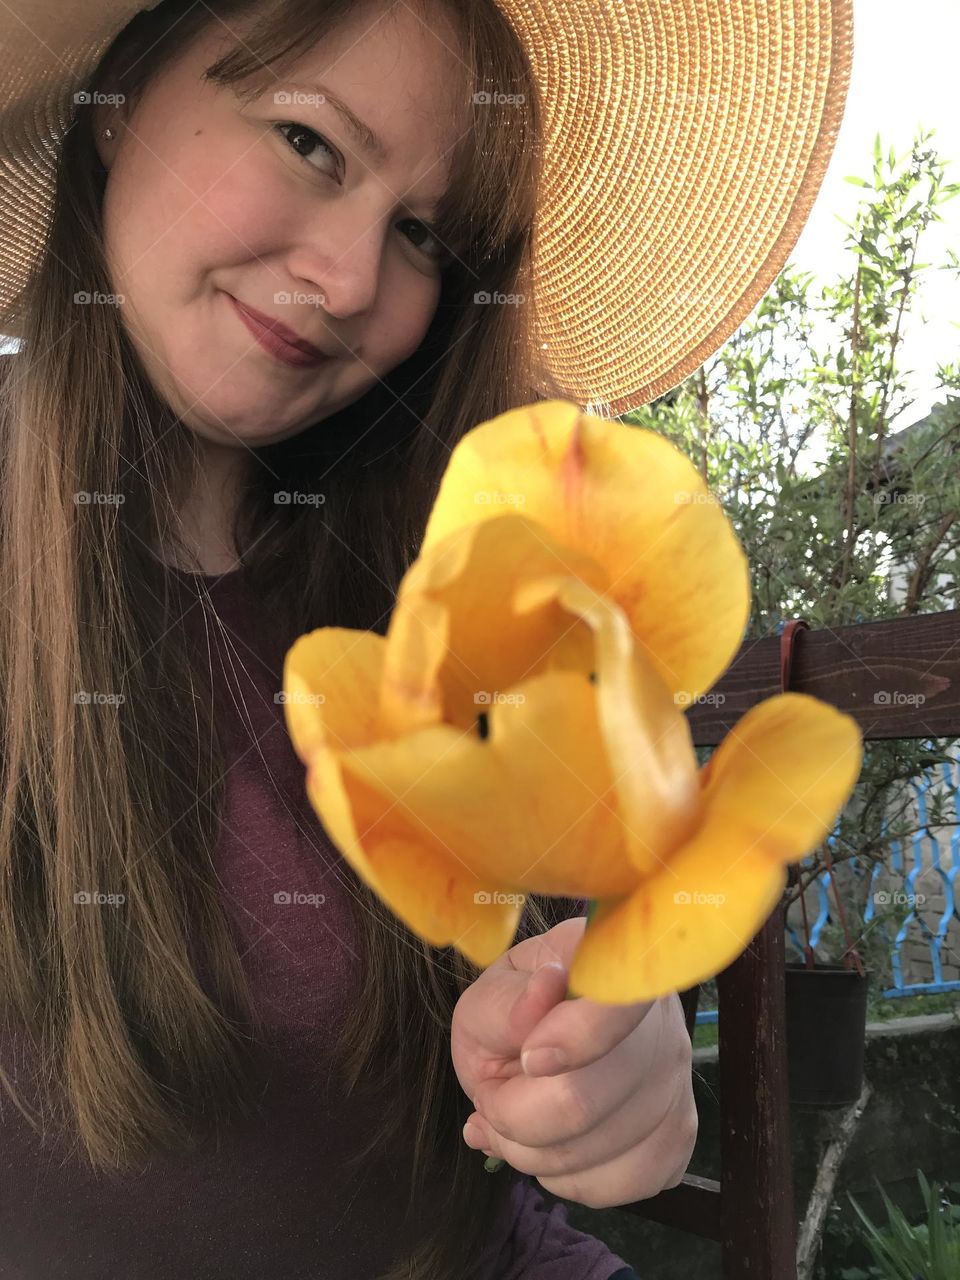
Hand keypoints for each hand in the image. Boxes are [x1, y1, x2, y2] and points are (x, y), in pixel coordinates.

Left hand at [450, 915, 697, 1208]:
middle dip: (514, 1116)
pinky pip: (631, 1180)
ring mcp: (676, 1077)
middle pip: (584, 1100)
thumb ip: (508, 1002)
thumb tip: (545, 991)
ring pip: (600, 1150)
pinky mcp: (679, 1130)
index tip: (528, 1059)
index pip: (618, 1002)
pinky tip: (558, 1151)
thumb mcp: (490, 997)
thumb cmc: (512, 1010)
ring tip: (516, 1125)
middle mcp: (659, 1018)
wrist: (537, 1038)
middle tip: (492, 1100)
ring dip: (536, 1154)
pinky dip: (579, 1181)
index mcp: (610, 964)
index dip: (572, 1040)